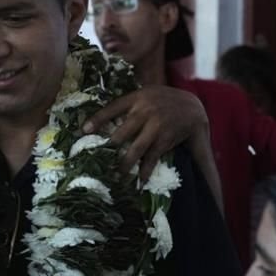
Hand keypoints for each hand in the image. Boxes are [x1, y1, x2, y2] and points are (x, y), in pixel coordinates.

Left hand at [82, 85, 208, 180]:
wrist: (192, 108)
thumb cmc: (161, 101)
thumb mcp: (144, 94)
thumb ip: (127, 104)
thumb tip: (101, 120)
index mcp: (136, 98)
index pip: (112, 108)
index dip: (97, 119)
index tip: (83, 131)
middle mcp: (145, 111)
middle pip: (122, 133)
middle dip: (109, 148)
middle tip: (95, 160)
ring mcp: (156, 126)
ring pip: (136, 148)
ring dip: (125, 163)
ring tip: (115, 175)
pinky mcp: (165, 139)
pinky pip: (152, 157)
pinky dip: (145, 170)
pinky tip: (138, 180)